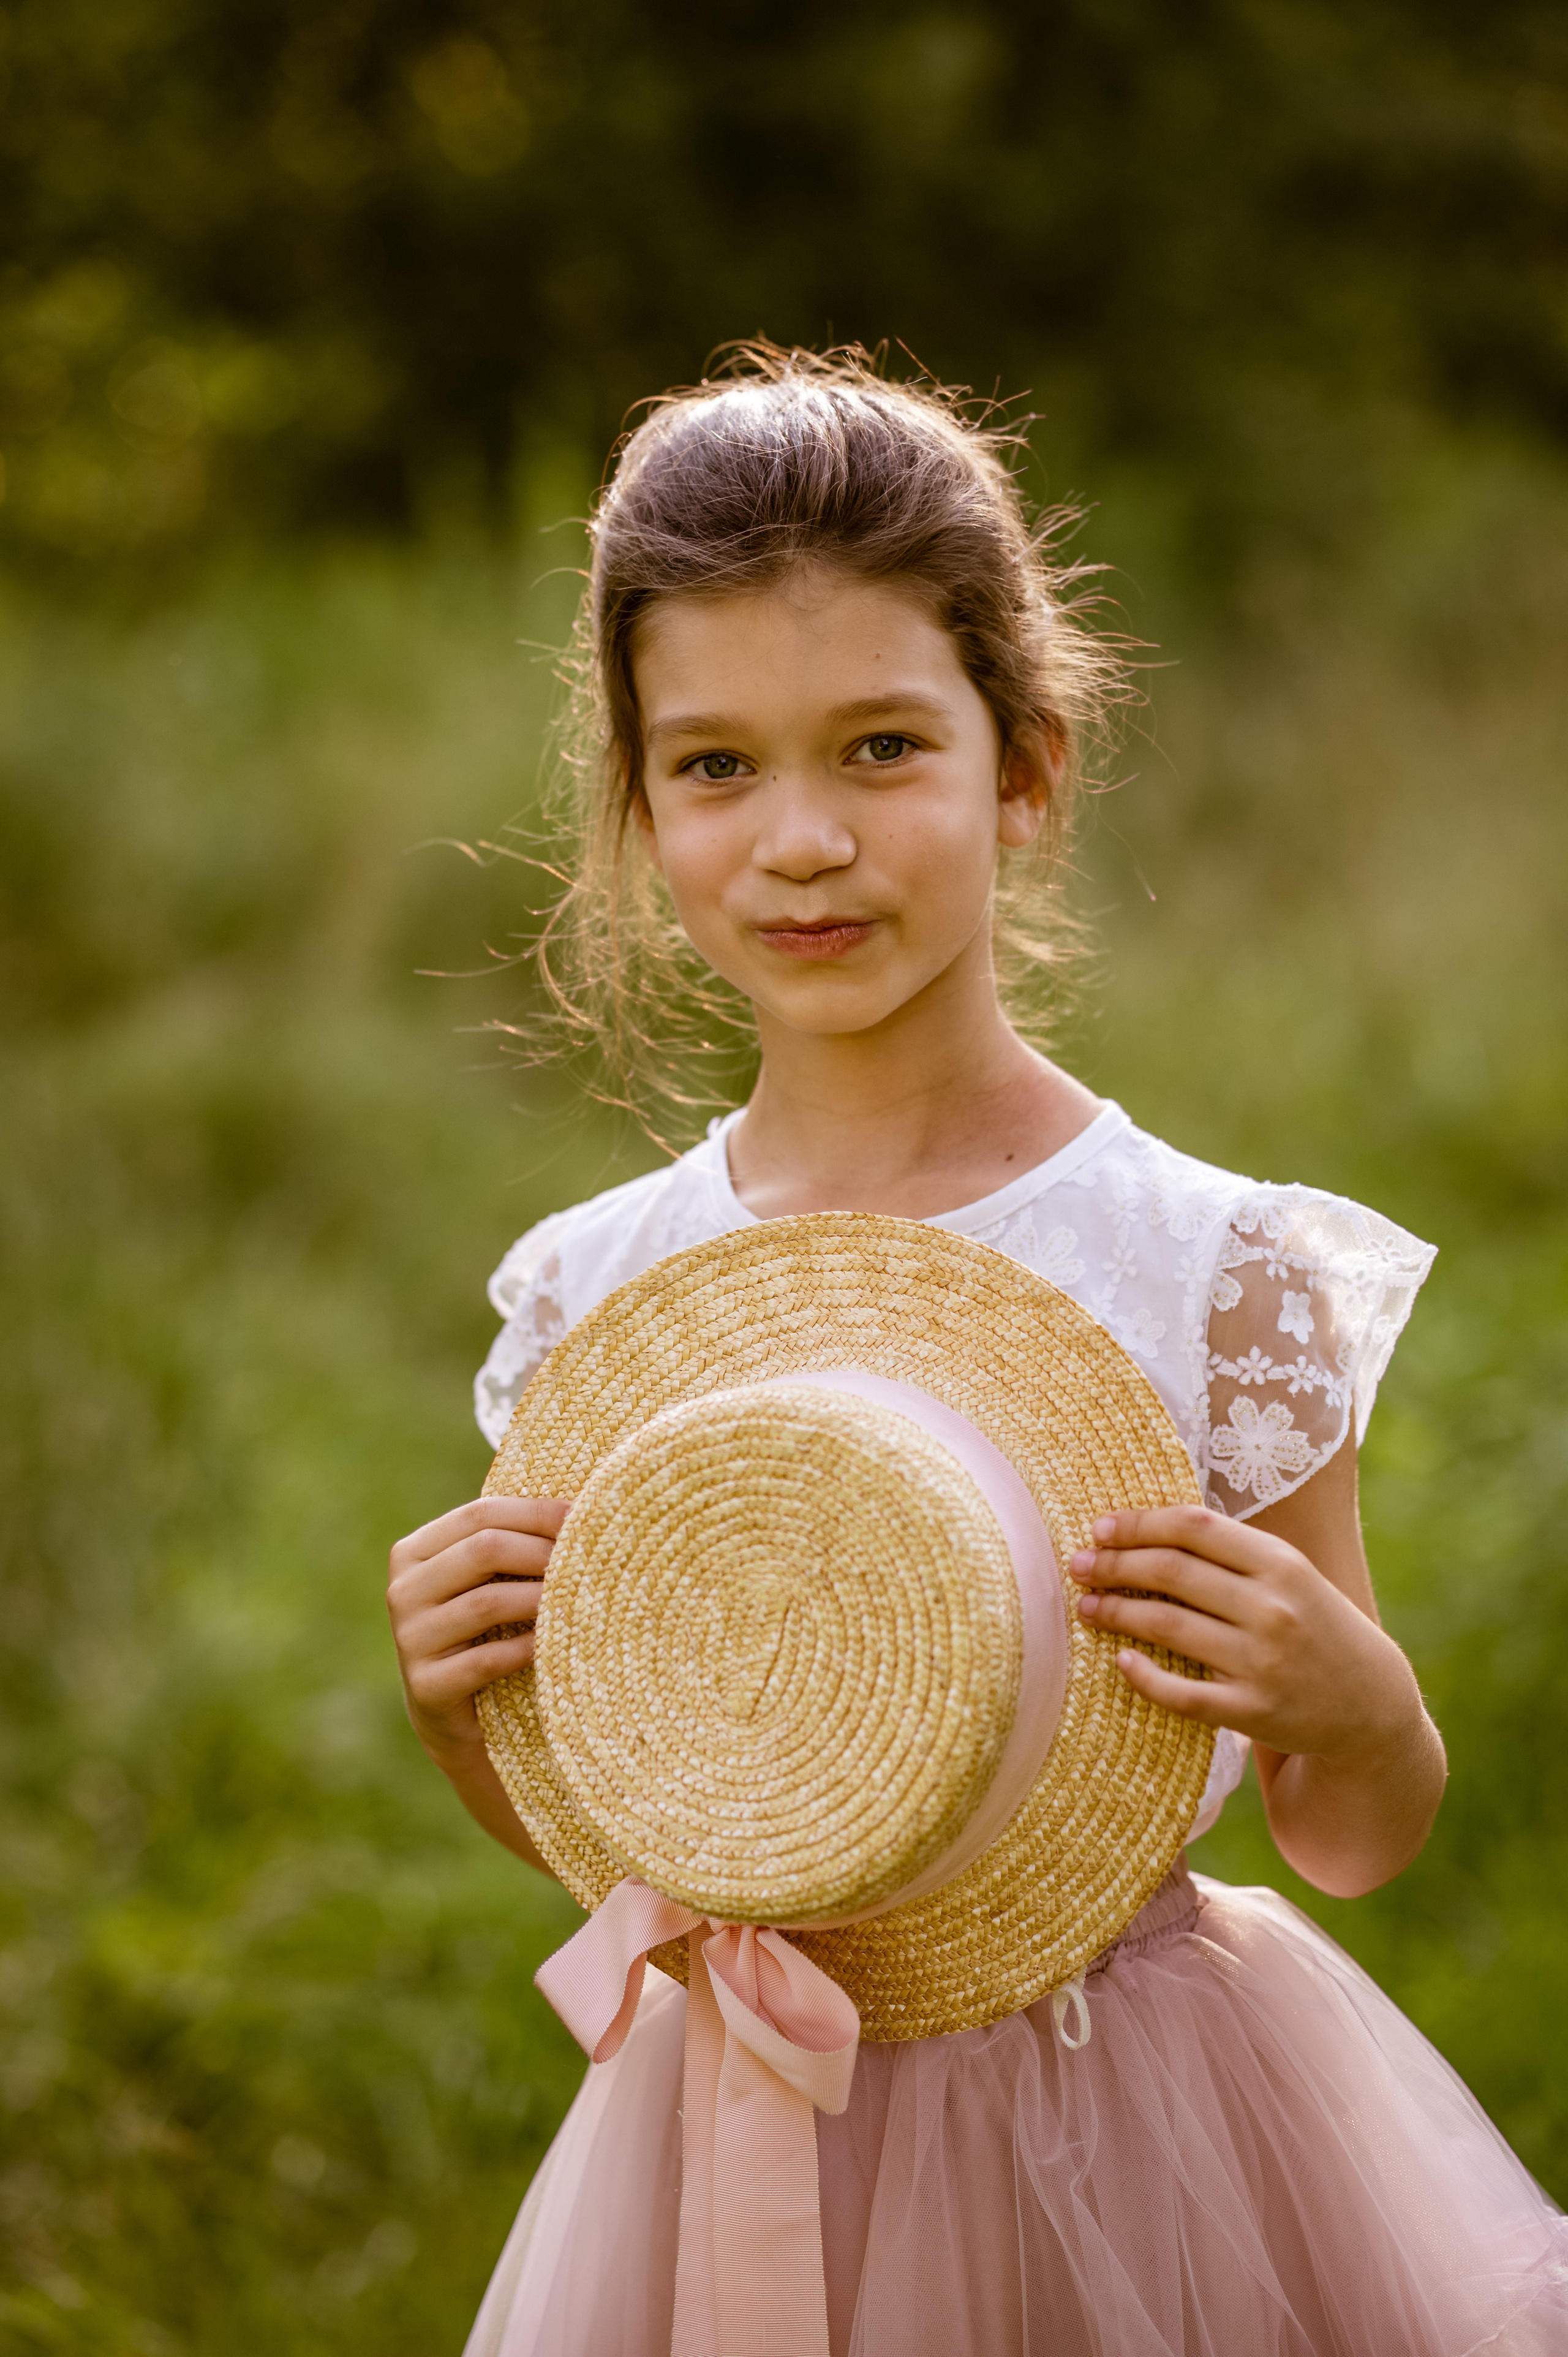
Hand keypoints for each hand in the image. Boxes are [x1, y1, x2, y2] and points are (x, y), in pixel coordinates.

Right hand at [387, 1496, 569, 1771]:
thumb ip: (510, 1542)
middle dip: (543, 1552)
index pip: (480, 1514)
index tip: (584, 1517)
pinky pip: (485, 1659)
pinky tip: (552, 1645)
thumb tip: (582, 1501)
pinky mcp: (426, 1686)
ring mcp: (410, 1639)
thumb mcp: (488, 1581)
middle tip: (588, 1561)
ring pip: (487, 1602)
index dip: (537, 1512)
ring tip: (578, 1599)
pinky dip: (526, 1648)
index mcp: (414, 1552)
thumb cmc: (486, 1633)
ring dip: (540, 1599)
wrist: (457, 1718)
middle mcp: (403, 1590)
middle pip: (484, 1550)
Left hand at [1068, 1502, 1420, 1772]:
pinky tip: (1120, 1660)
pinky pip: (1183, 1693)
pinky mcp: (1253, 1711)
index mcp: (1280, 1563)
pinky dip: (1144, 1676)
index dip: (1138, 1523)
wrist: (1372, 1704)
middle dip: (1114, 1564)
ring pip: (1168, 1626)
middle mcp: (1272, 1607)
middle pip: (1171, 1572)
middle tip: (1079, 1565)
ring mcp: (1262, 1661)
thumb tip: (1149, 1529)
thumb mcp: (1290, 1575)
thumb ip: (1233, 1552)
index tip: (1100, 1527)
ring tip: (1087, 1606)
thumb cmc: (1316, 1626)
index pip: (1193, 1527)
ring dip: (1116, 1612)